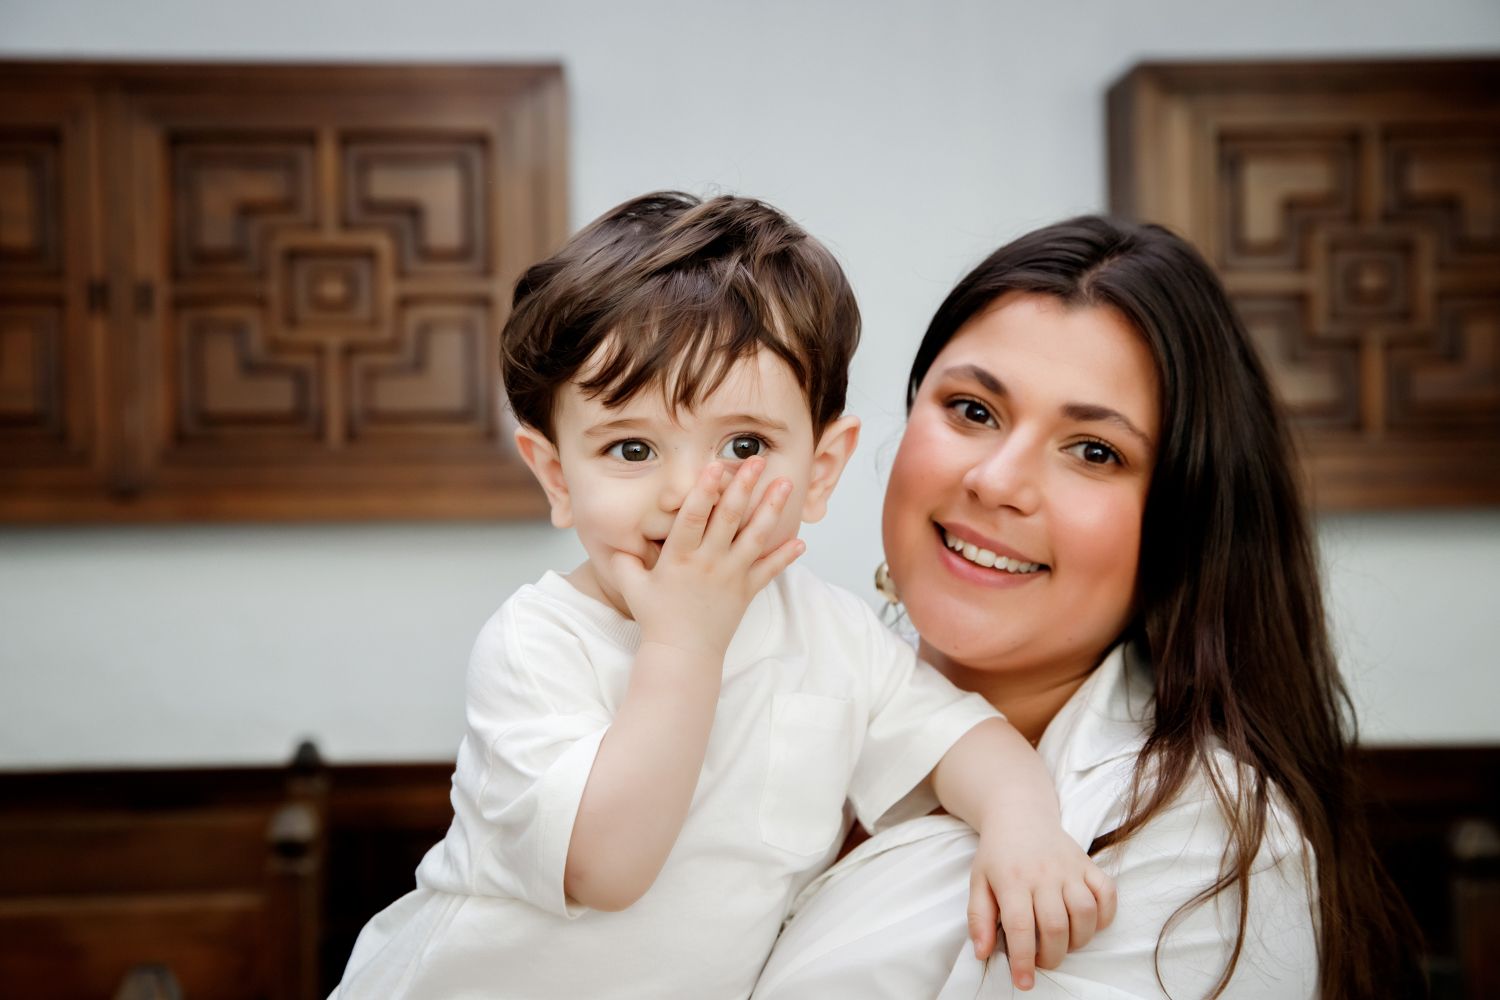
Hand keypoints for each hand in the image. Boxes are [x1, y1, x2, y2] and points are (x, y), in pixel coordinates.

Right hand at [611, 457, 803, 658]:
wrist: (682, 654)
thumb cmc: (657, 619)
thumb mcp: (633, 588)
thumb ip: (625, 562)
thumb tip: (617, 543)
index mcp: (679, 557)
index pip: (694, 516)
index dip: (706, 490)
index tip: (716, 466)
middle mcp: (708, 562)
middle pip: (729, 518)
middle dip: (743, 487)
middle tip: (756, 461)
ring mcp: (731, 576)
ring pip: (755, 537)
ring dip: (771, 509)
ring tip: (785, 485)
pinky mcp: (746, 592)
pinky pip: (769, 571)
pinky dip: (785, 557)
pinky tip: (800, 541)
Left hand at [967, 817, 1116, 990]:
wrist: (1020, 814)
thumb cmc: (997, 855)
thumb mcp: (978, 882)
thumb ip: (978, 918)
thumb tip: (983, 953)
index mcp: (1012, 880)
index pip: (1021, 927)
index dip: (1023, 960)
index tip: (1024, 982)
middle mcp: (1043, 874)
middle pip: (1056, 926)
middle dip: (1051, 956)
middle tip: (1041, 961)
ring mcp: (1069, 868)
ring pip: (1085, 913)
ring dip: (1078, 940)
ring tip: (1062, 942)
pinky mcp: (1088, 864)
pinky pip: (1107, 894)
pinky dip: (1105, 916)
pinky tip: (1088, 924)